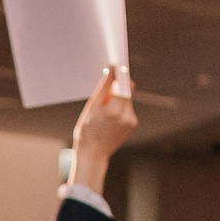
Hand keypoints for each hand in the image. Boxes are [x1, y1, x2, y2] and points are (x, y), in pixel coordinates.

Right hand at [68, 66, 137, 188]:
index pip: (124, 84)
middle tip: (107, 89)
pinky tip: (109, 118)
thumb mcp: (91, 108)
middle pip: (127, 89)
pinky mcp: (132, 125)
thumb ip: (103, 88)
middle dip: (118, 86)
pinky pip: (128, 109)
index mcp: (113, 110)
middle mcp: (125, 115)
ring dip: (118, 98)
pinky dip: (120, 108)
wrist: (93, 155)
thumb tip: (111, 70)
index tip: (118, 65)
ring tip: (105, 110)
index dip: (122, 74)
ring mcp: (131, 121)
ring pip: (127, 99)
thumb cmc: (87, 131)